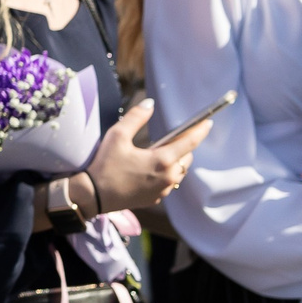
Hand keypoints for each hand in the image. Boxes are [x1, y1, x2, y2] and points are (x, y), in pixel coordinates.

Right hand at [82, 98, 211, 212]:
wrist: (94, 196)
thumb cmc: (105, 165)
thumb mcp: (116, 136)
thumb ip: (135, 118)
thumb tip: (150, 103)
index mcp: (162, 160)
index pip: (189, 142)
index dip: (200, 130)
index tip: (208, 122)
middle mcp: (168, 177)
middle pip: (186, 158)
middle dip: (183, 147)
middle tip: (171, 139)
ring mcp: (163, 190)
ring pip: (178, 172)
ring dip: (174, 162)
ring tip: (158, 154)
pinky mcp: (155, 199)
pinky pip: (167, 184)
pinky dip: (163, 175)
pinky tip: (147, 171)